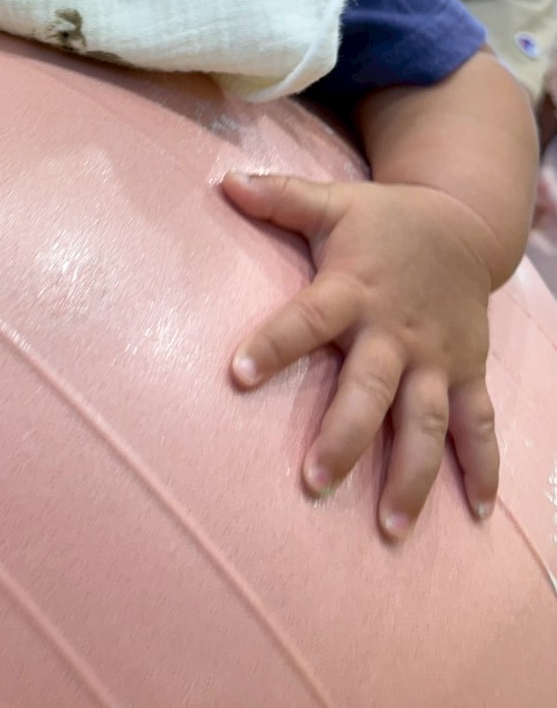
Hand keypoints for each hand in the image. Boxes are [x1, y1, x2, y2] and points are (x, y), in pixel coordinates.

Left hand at [223, 171, 497, 540]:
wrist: (464, 223)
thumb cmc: (383, 221)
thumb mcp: (333, 202)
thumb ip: (280, 196)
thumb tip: (224, 181)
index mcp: (352, 290)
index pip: (306, 320)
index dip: (273, 345)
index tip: (237, 374)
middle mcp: (395, 331)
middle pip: (370, 391)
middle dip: (345, 437)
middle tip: (313, 482)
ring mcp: (436, 358)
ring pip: (425, 422)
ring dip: (411, 474)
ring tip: (390, 527)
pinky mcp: (466, 372)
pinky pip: (478, 424)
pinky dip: (482, 466)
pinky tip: (478, 512)